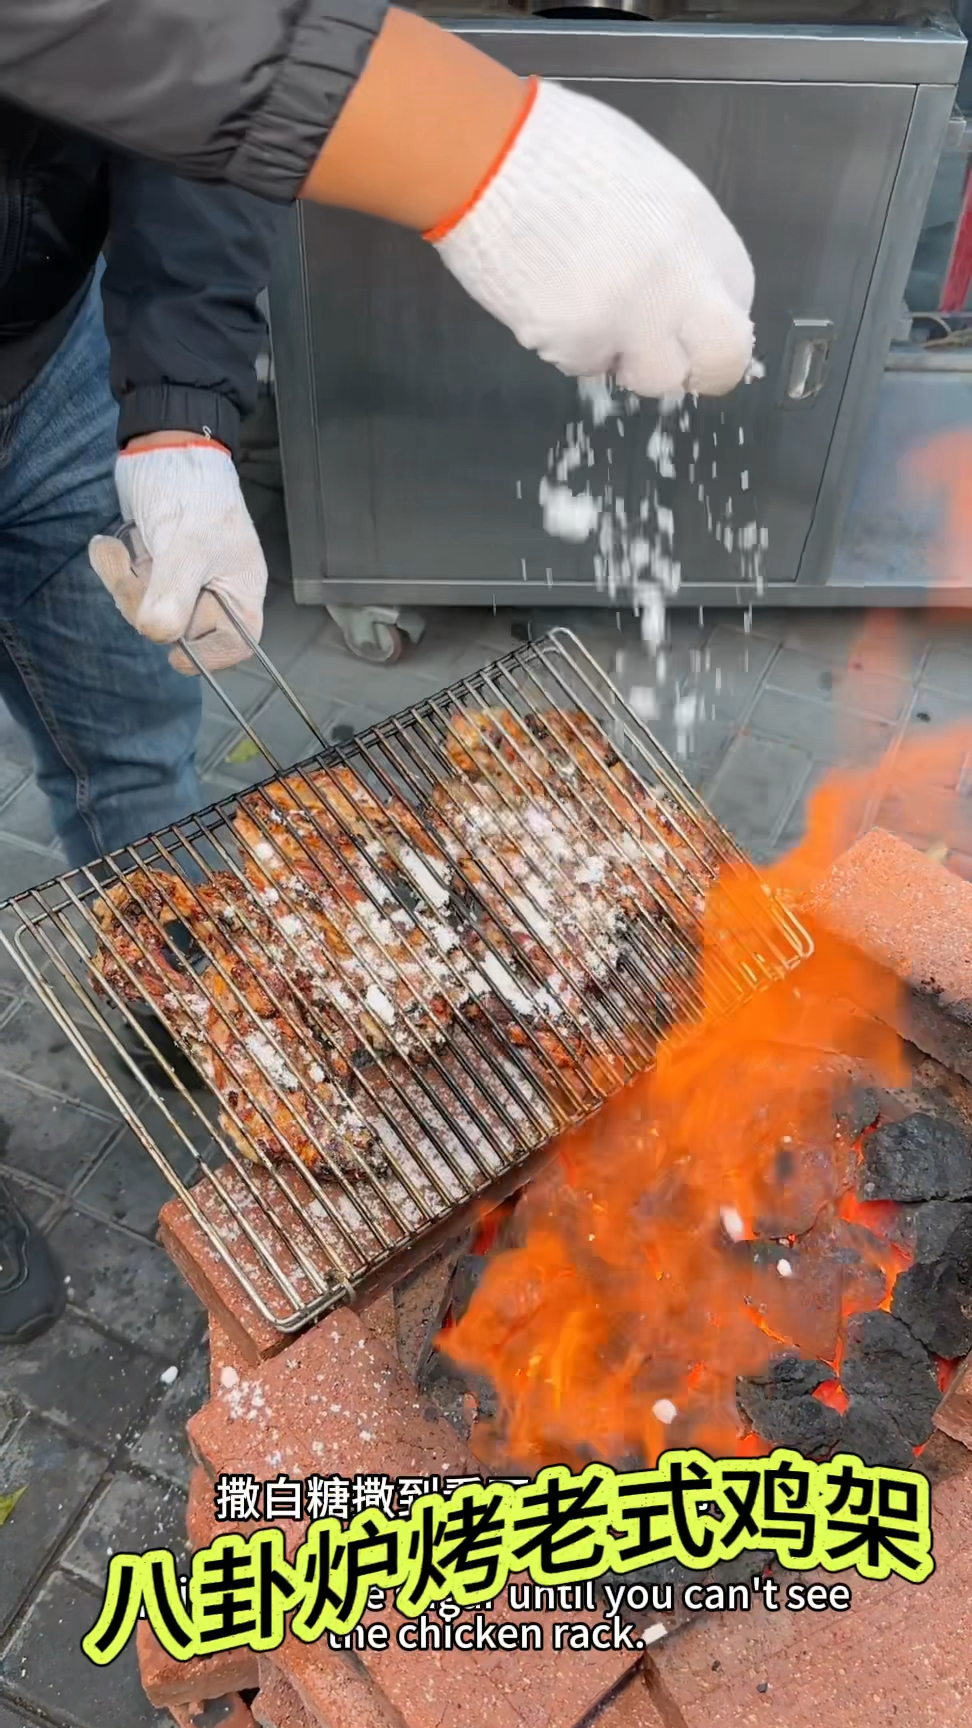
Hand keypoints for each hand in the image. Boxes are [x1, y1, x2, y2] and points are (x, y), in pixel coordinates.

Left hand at [88, 437, 267, 674]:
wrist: (163, 447)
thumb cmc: (194, 491)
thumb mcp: (186, 546)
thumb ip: (174, 596)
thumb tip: (159, 636)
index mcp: (240, 591)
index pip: (233, 646)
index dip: (206, 656)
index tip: (175, 651)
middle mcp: (214, 593)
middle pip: (179, 632)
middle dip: (147, 603)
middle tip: (137, 571)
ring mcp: (180, 583)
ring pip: (146, 613)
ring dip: (123, 583)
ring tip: (117, 549)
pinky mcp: (152, 571)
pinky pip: (129, 591)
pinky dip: (114, 570)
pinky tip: (110, 545)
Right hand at [428, 80, 754, 400]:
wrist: (489, 158)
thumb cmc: (564, 151)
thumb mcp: (650, 181)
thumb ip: (678, 240)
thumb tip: (683, 284)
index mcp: (698, 232)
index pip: (738, 304)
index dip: (712, 317)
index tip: (688, 317)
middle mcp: (675, 286)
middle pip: (720, 362)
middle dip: (700, 369)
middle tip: (668, 357)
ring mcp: (627, 322)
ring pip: (648, 374)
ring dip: (628, 356)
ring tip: (590, 309)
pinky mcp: (575, 345)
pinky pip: (587, 365)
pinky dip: (572, 343)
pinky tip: (549, 297)